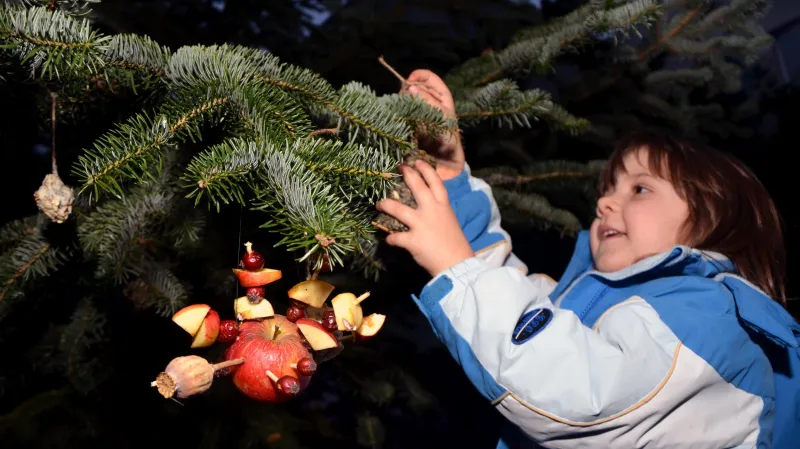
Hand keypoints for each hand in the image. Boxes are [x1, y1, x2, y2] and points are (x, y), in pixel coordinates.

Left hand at [376, 159, 474, 276]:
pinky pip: (396, 237)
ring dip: (386, 205)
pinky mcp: (413, 240)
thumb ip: (438, 213)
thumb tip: (427, 211)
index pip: (435, 182)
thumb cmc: (456, 244)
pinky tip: (389, 239)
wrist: (458, 264)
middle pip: (417, 187)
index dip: (426, 170)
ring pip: (398, 209)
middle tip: (399, 168)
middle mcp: (432, 210)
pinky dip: (391, 238)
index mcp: (443, 206)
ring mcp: (421, 224)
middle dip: (407, 175)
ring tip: (379, 203)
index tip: (417, 161)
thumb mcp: (450, 221)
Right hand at [402, 69, 464, 180]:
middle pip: (415, 85)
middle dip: (408, 87)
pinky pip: (401, 110)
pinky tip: (397, 112)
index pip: (430, 78)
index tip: (409, 80)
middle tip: (404, 96)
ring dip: (402, 98)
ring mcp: (419, 111)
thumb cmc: (447, 138)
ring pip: (407, 97)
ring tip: (401, 105)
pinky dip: (398, 109)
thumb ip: (427, 100)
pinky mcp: (409, 122)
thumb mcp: (442, 115)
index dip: (419, 76)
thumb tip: (411, 87)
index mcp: (442, 97)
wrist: (442, 160)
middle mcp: (430, 102)